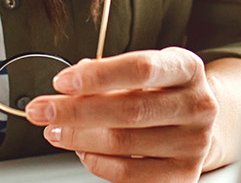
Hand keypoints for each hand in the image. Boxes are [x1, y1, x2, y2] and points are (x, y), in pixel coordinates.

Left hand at [25, 48, 219, 182]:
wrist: (197, 124)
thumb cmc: (162, 93)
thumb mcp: (146, 72)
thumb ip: (109, 75)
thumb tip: (69, 88)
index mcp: (188, 68)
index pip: (141, 69)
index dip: (98, 75)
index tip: (62, 82)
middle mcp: (198, 105)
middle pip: (129, 109)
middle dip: (75, 111)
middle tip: (42, 110)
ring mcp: (194, 143)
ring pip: (123, 143)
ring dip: (77, 137)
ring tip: (55, 130)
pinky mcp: (184, 174)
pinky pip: (128, 174)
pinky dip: (96, 162)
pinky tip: (82, 150)